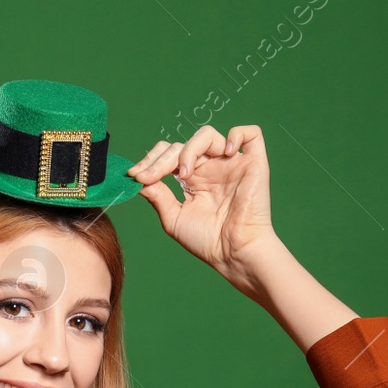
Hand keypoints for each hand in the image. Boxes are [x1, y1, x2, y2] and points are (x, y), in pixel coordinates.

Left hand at [126, 124, 281, 296]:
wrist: (232, 253)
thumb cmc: (206, 241)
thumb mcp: (173, 218)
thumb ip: (158, 196)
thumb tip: (139, 179)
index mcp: (192, 179)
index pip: (169, 155)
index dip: (150, 160)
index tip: (135, 175)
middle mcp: (210, 168)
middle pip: (182, 145)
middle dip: (160, 158)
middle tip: (148, 176)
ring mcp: (230, 164)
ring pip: (207, 135)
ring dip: (189, 149)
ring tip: (185, 173)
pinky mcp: (253, 164)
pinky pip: (251, 134)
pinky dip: (237, 135)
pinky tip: (225, 153)